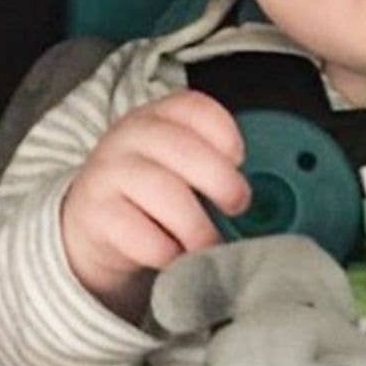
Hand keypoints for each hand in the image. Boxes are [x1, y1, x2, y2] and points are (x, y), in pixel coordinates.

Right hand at [61, 90, 250, 320]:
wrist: (95, 225)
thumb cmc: (156, 192)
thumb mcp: (181, 165)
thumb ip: (216, 166)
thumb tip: (271, 193)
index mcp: (160, 116)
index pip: (195, 108)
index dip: (225, 133)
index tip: (239, 160)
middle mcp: (130, 136)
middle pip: (182, 148)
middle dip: (222, 181)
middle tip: (238, 206)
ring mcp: (108, 172)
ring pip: (164, 192)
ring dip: (198, 227)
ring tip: (210, 245)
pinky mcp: (94, 214)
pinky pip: (140, 235)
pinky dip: (167, 252)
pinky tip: (174, 257)